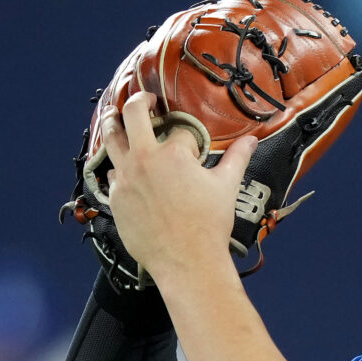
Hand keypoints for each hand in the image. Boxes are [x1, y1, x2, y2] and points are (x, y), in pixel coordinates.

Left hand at [101, 91, 257, 282]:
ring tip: (114, 117)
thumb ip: (236, 158)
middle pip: (133, 114)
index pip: (179, 131)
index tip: (195, 151)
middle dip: (139, 101)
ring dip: (112, 123)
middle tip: (145, 99)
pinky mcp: (115, 199)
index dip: (190, 140)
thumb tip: (251, 140)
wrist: (186, 261)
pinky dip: (116, 168)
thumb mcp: (226, 187)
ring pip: (110, 139)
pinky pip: (110, 175)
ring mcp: (125, 179)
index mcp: (173, 153)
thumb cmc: (208, 224)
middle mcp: (144, 160)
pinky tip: (122, 169)